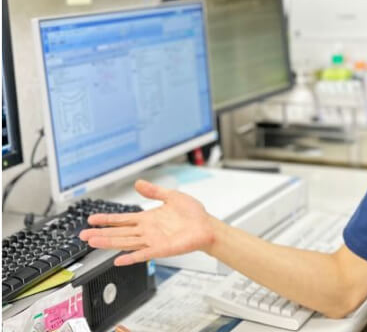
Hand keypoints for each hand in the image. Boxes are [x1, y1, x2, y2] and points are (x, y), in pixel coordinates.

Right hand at [79, 180, 216, 265]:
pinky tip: (118, 259)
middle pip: (119, 232)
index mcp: (148, 218)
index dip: (107, 219)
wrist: (206, 226)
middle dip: (101, 233)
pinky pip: (143, 254)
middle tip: (83, 235)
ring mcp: (153, 240)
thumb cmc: (192, 214)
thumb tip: (138, 183)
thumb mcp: (171, 196)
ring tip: (93, 242)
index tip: (91, 218)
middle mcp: (147, 230)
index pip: (122, 219)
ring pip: (126, 242)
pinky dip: (131, 257)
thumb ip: (154, 191)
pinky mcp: (161, 249)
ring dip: (109, 243)